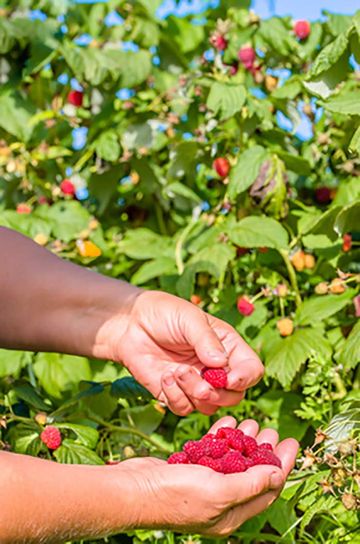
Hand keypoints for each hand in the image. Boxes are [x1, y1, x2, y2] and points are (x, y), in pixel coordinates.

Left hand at [102, 290, 263, 415]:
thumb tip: (220, 364)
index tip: (228, 378)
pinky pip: (184, 408)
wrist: (130, 323)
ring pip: (209, 406)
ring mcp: (196, 384)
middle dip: (218, 394)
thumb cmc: (164, 313)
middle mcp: (216, 369)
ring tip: (175, 371)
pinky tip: (164, 377)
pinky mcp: (175, 394)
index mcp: (228, 347)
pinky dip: (175, 397)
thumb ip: (206, 340)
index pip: (251, 370)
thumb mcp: (189, 319)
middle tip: (200, 384)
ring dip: (193, 393)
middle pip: (234, 396)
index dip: (245, 379)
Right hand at [120, 417, 298, 535]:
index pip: (267, 490)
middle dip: (264, 450)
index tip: (291, 442)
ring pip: (232, 461)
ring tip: (252, 422)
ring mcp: (204, 486)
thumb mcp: (218, 491)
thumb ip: (250, 484)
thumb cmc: (175, 495)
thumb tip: (277, 476)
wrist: (133, 490)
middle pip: (251, 474)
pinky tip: (228, 422)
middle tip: (271, 429)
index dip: (282, 465)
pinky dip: (221, 438)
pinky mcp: (190, 470)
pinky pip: (212, 453)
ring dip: (243, 440)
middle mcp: (220, 502)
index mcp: (231, 515)